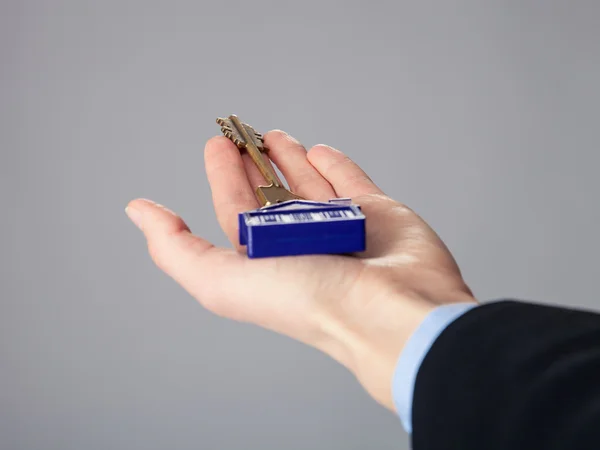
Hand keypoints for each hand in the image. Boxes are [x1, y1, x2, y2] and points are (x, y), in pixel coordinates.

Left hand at [126, 130, 475, 409]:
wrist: (390, 309)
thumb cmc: (309, 299)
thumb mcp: (222, 281)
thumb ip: (177, 249)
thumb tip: (138, 211)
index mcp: (265, 257)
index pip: (236, 207)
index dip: (223, 175)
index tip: (217, 143)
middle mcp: (299, 241)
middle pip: (270, 192)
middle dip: (253, 162)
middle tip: (241, 132)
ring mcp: (339, 225)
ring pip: (308, 182)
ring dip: (289, 157)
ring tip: (273, 135)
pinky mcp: (377, 210)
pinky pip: (350, 179)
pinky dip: (333, 163)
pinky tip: (317, 149)